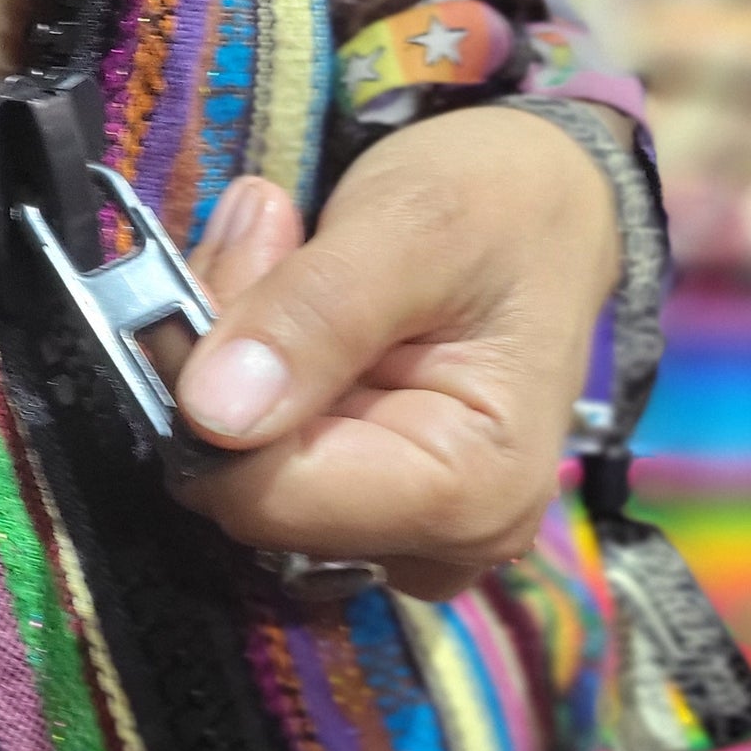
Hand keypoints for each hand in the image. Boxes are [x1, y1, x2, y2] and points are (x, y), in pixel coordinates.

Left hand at [167, 108, 619, 598]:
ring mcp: (382, 533)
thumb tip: (211, 414)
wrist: (538, 202)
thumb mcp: (418, 226)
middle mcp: (430, 547)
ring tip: (286, 246)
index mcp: (472, 497)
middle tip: (271, 228)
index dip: (215, 384)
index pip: (267, 496)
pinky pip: (236, 451)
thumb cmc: (505, 206)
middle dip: (223, 353)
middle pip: (241, 485)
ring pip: (226, 464)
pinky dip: (234, 363)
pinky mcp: (343, 504)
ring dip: (222, 347)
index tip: (254, 248)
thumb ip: (318, 313)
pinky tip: (284, 298)